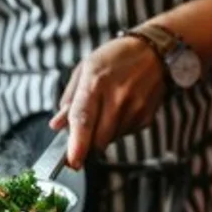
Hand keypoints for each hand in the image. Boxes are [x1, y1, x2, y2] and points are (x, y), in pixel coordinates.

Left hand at [51, 35, 166, 168]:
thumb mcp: (85, 69)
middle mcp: (117, 96)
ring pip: (111, 139)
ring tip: (107, 109)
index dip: (77, 144)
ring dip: (103, 134)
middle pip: (98, 139)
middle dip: (87, 145)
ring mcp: (135, 108)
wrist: (154, 51)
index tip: (72, 161)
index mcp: (95, 82)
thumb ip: (69, 99)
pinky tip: (122, 109)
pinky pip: (125, 134)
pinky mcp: (146, 116)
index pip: (83, 119)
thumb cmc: (115, 58)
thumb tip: (57, 125)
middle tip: (83, 136)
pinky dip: (118, 129)